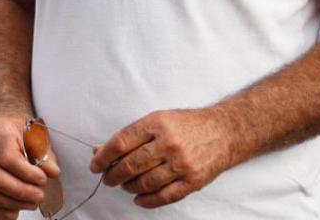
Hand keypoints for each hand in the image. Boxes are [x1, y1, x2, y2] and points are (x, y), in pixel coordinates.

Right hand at [0, 113, 60, 217]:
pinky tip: (17, 210)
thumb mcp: (36, 135)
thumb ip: (44, 154)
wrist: (3, 125)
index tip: (43, 179)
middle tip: (39, 195)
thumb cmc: (20, 130)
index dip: (26, 173)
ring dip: (12, 203)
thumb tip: (52, 172)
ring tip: (32, 203)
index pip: (7, 158)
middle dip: (20, 191)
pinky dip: (1, 210)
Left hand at [89, 108, 235, 208]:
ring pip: (144, 183)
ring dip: (128, 187)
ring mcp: (181, 164)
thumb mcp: (158, 120)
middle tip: (108, 178)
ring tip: (124, 185)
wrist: (224, 132)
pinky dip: (146, 200)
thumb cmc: (188, 125)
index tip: (95, 165)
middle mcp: (168, 143)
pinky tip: (138, 198)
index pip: (121, 142)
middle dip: (113, 175)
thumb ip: (131, 135)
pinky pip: (163, 196)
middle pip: (130, 165)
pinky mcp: (192, 181)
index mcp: (157, 124)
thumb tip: (101, 150)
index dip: (103, 157)